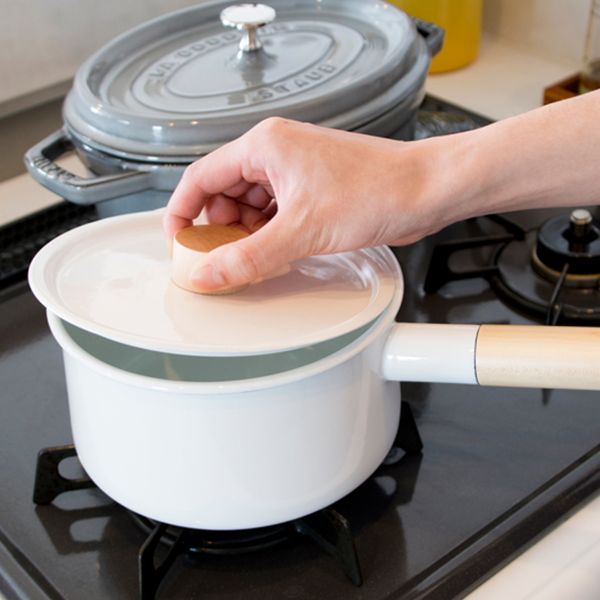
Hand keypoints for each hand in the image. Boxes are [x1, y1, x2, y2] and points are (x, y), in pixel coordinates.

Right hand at [162, 117, 448, 291]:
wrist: (424, 191)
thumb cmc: (377, 190)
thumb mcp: (302, 231)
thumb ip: (248, 257)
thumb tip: (208, 273)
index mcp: (265, 146)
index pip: (200, 177)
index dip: (182, 213)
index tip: (178, 243)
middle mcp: (276, 152)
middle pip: (223, 194)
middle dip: (218, 229)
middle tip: (220, 260)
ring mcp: (295, 170)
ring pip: (249, 206)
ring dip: (246, 234)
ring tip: (253, 258)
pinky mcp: (311, 189)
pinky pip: (273, 212)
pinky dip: (268, 233)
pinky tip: (276, 250)